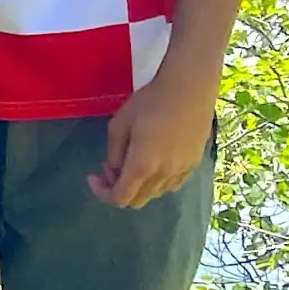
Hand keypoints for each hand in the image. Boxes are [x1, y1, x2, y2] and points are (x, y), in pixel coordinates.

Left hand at [94, 69, 217, 209]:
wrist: (189, 89)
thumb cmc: (149, 102)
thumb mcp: (118, 125)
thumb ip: (114, 153)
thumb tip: (114, 169)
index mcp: (143, 166)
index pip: (120, 198)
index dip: (102, 192)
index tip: (93, 176)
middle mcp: (164, 175)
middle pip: (138, 200)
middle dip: (117, 188)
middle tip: (109, 165)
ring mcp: (183, 170)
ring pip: (155, 193)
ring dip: (138, 185)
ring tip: (130, 160)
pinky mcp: (195, 163)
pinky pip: (172, 184)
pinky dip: (156, 181)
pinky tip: (152, 161)